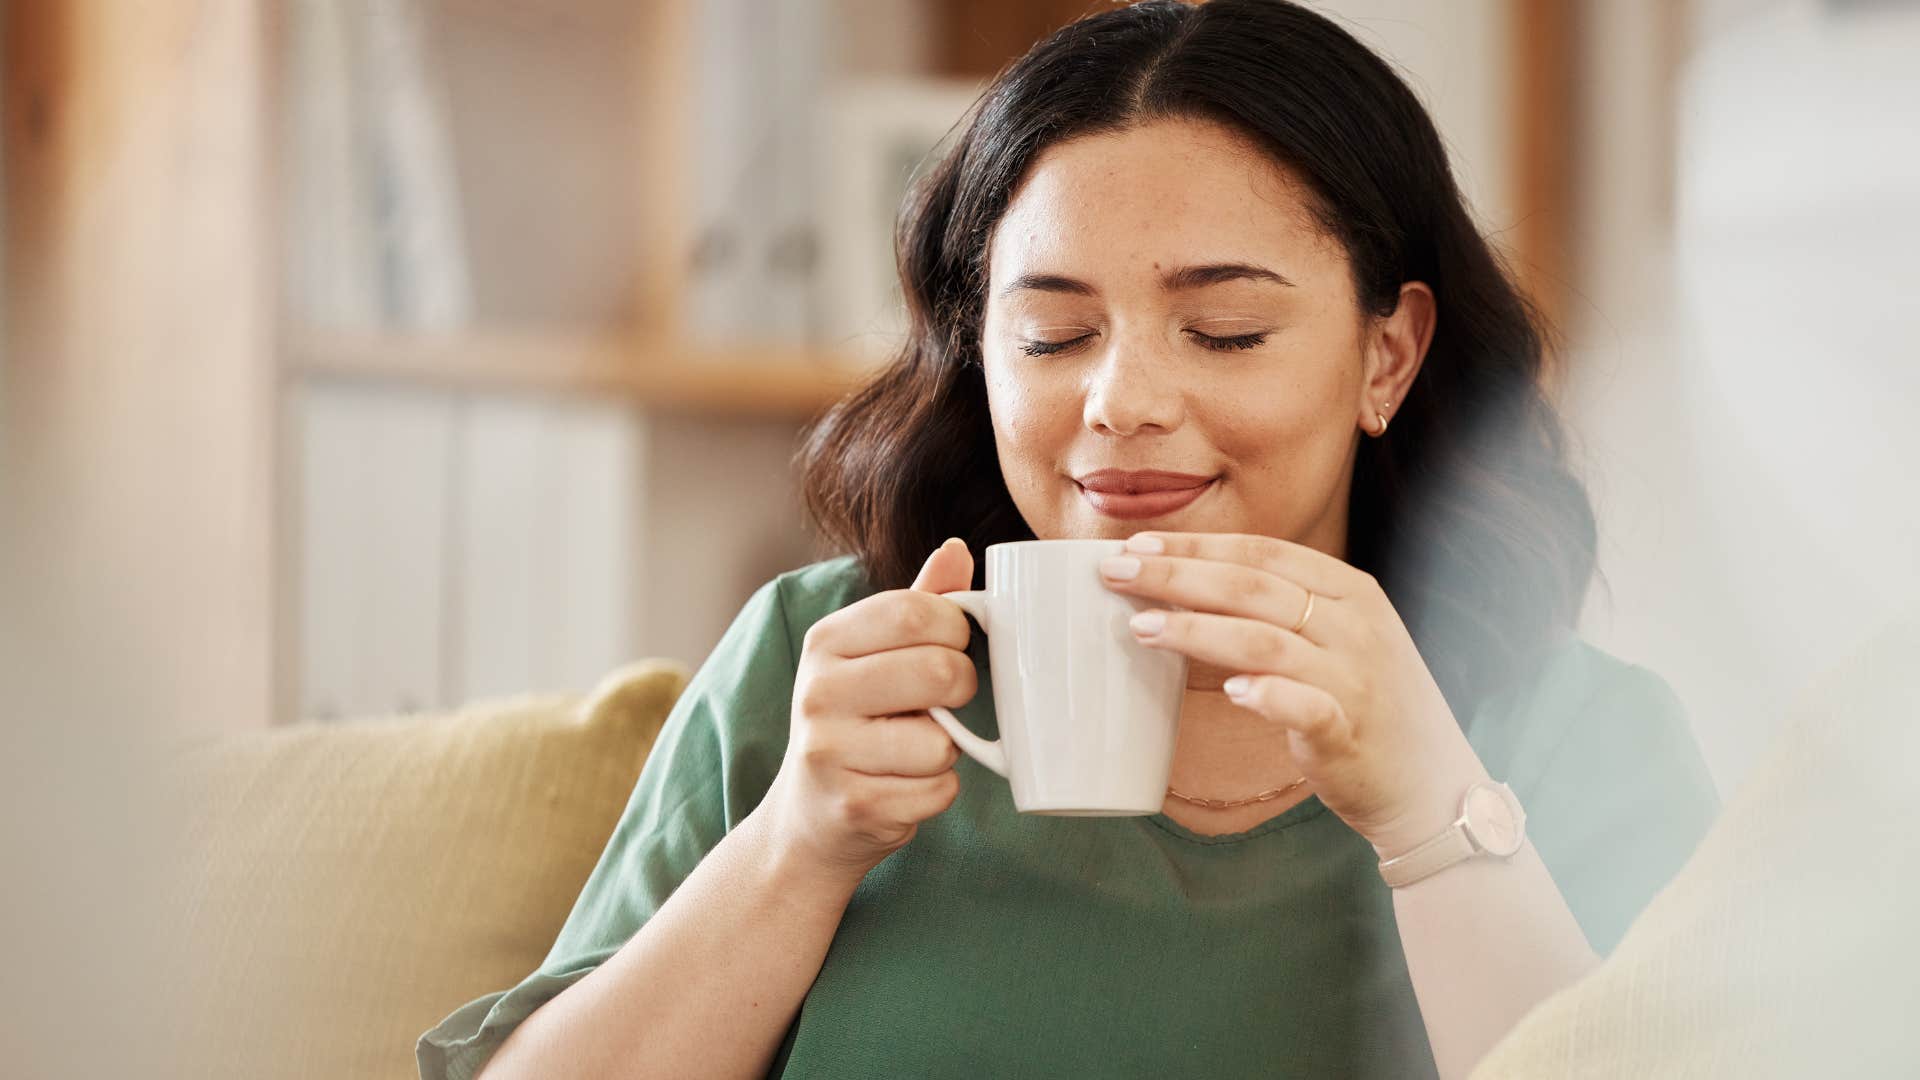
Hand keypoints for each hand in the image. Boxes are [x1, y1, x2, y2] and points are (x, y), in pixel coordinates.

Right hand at [760, 539, 976, 878]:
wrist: (809, 817)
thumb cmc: (855, 722)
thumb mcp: (873, 655)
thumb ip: (917, 603)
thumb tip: (956, 549)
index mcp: (826, 642)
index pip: (915, 612)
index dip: (955, 629)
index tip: (953, 645)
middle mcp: (817, 692)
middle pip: (940, 671)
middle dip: (962, 688)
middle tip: (945, 701)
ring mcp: (830, 751)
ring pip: (942, 741)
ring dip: (947, 749)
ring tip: (912, 750)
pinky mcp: (854, 806)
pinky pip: (938, 790)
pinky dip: (937, 791)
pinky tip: (903, 786)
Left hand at [1098, 531, 1488, 856]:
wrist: (1431, 786)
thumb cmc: (1366, 706)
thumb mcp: (1339, 639)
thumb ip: (1282, 610)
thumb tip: (1193, 585)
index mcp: (1351, 592)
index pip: (1264, 553)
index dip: (1198, 545)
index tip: (1138, 543)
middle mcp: (1355, 626)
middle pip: (1254, 587)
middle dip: (1178, 575)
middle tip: (1115, 572)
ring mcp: (1356, 679)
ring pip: (1266, 640)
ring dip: (1197, 630)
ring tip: (1140, 627)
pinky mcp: (1350, 733)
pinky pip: (1307, 706)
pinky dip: (1268, 695)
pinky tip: (1229, 692)